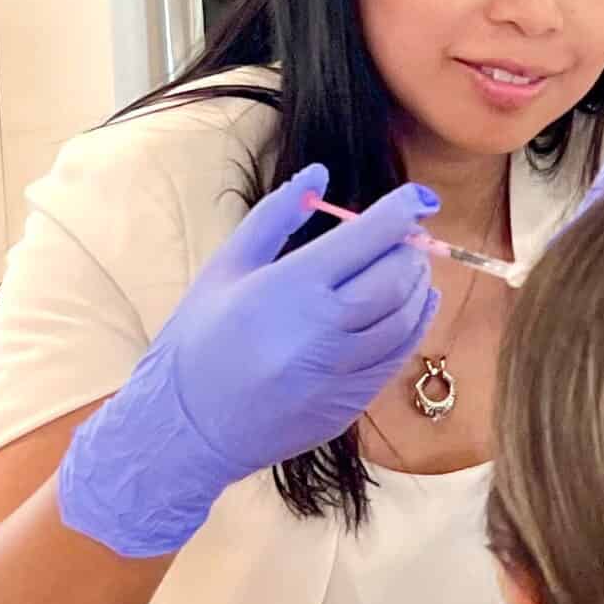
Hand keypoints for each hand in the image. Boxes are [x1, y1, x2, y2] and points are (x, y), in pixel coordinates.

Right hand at [57, 165, 438, 557]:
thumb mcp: (226, 267)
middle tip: (409, 237)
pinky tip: (414, 307)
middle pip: (395, 278)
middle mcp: (323, 330)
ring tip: (411, 268)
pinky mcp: (348, 403)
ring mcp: (340, 371)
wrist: (185, 429)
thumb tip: (319, 174)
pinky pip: (396, 357)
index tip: (418, 199)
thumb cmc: (198, 341)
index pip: (368, 238)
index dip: (403, 211)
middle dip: (411, 250)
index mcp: (290, 287)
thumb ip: (275, 216)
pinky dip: (414, 325)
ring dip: (418, 287)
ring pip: (405, 319)